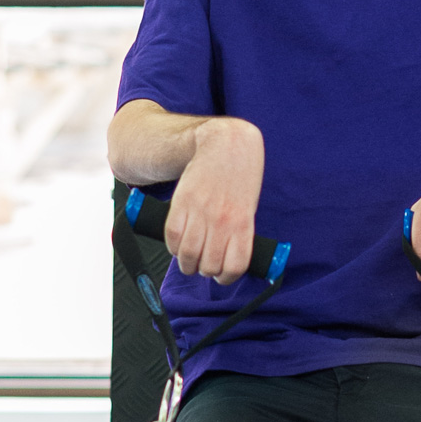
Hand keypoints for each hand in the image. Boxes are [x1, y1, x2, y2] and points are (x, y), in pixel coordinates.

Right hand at [163, 117, 263, 283]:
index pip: (235, 266)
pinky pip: (172, 237)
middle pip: (209, 265)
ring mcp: (200, 212)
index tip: (221, 275)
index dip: (226, 277)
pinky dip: (173, 247)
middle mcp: (222, 220)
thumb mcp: (248, 206)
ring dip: (186, 263)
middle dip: (204, 270)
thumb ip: (239, 233)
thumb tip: (228, 260)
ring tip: (188, 260)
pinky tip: (178, 245)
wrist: (224, 144)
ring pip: (188, 255)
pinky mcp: (181, 203)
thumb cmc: (239, 176)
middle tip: (203, 264)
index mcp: (242, 223)